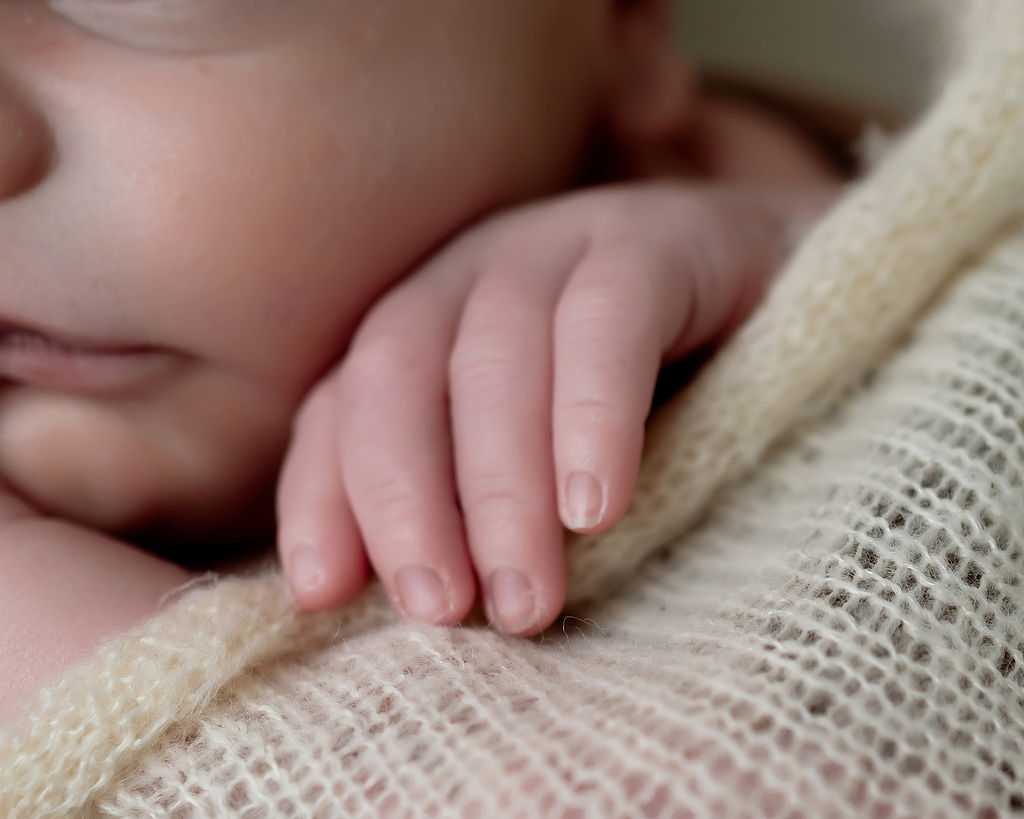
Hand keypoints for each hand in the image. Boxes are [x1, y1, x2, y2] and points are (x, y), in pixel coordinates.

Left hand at [277, 181, 833, 633]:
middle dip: (407, 502)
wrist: (803, 311)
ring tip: (526, 598)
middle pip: (398, 374)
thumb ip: (475, 516)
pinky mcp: (662, 234)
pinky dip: (592, 413)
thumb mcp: (548, 478)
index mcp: (432, 329)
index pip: (342, 407)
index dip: (323, 497)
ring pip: (495, 353)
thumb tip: (402, 606)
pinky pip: (609, 317)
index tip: (323, 595)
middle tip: (442, 614)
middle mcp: (478, 273)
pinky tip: (601, 506)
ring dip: (500, 486)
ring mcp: (565, 239)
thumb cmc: (661, 418)